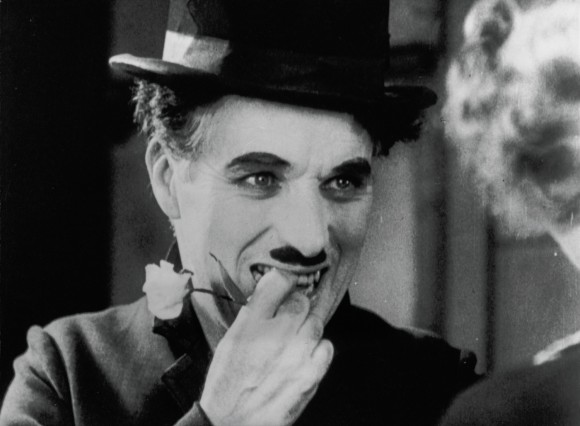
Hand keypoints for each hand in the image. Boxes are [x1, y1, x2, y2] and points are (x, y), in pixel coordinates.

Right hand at [199, 268, 333, 425]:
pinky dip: (318, 347)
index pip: (280, 280)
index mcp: (250, 323)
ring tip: (295, 337)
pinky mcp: (310, 376)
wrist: (231, 422)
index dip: (285, 279)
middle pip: (302, 299)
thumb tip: (276, 285)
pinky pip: (327, 346)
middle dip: (297, 303)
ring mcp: (296, 355)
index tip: (287, 283)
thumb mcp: (231, 337)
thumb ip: (254, 310)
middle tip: (289, 315)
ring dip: (308, 325)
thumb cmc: (228, 380)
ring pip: (316, 321)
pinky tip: (305, 354)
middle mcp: (274, 335)